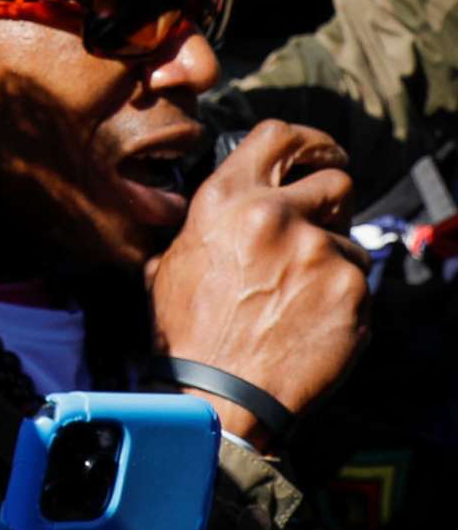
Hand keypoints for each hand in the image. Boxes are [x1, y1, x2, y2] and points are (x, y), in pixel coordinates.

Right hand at [146, 120, 367, 449]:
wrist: (218, 393)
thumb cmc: (188, 331)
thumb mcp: (171, 260)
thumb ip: (205, 224)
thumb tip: (222, 213)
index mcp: (226, 199)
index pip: (279, 136)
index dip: (308, 140)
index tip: (321, 153)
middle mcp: (275, 215)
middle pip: (335, 181)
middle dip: (332, 205)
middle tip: (320, 228)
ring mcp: (318, 251)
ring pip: (349, 240)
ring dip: (333, 262)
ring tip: (301, 297)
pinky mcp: (350, 291)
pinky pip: (358, 284)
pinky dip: (341, 301)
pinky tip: (311, 322)